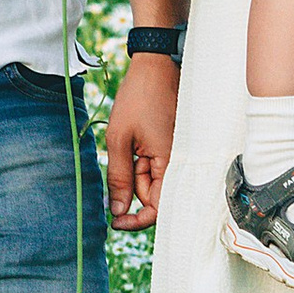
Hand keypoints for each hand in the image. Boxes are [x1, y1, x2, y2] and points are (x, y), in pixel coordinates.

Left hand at [105, 52, 179, 228]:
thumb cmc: (137, 99)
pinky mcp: (171, 150)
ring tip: (127, 141)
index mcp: (170, 163)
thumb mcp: (119, 139)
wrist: (153, 69)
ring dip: (133, 174)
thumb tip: (118, 211)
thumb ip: (119, 177)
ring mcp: (176, 157)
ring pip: (151, 183)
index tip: (115, 223)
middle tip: (118, 161)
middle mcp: (179, 164)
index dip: (137, 221)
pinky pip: (155, 168)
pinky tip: (132, 144)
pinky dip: (139, 164)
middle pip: (153, 198)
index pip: (158, 209)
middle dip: (131, 190)